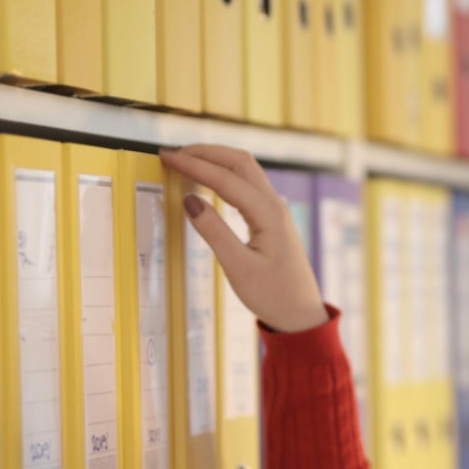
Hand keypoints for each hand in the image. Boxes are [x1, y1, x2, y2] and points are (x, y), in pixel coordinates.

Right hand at [159, 145, 328, 333]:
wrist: (300, 315)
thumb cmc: (273, 295)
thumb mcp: (238, 268)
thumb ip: (213, 232)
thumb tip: (189, 199)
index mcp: (269, 214)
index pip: (226, 178)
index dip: (194, 165)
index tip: (167, 157)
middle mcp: (274, 205)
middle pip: (239, 162)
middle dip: (206, 152)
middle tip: (173, 154)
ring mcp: (275, 210)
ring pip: (245, 170)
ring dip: (216, 160)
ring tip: (186, 161)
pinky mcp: (271, 218)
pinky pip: (247, 184)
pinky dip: (224, 174)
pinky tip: (208, 181)